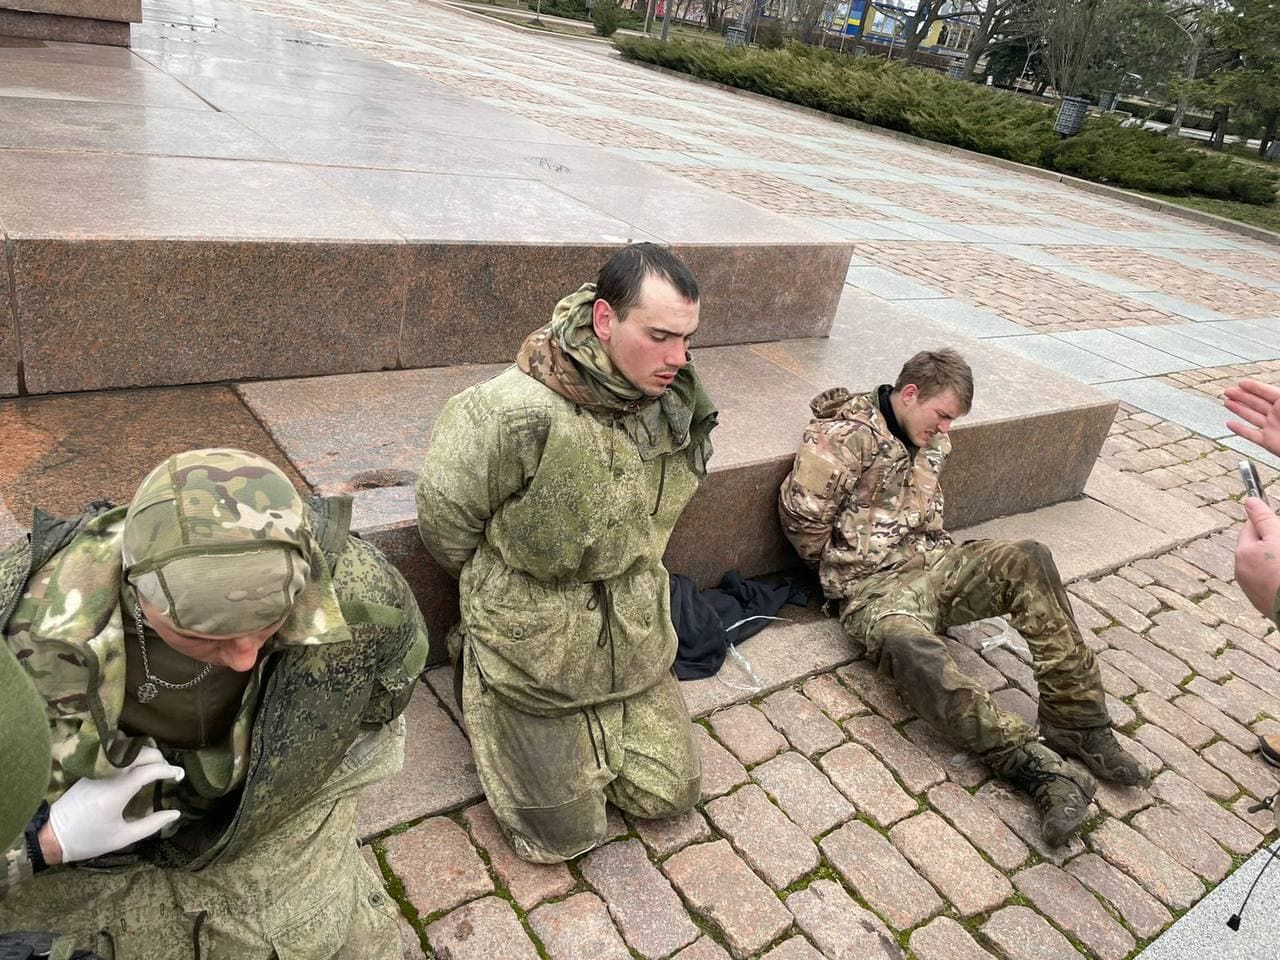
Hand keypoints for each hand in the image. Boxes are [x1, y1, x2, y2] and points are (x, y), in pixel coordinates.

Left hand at [46, 746, 183, 863]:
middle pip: (139, 753)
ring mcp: (97, 771)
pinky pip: (115, 755)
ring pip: (127, 750)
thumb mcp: (122, 838)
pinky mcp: (91, 772)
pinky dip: (131, 756)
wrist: (51, 836)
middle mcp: (107, 776)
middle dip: (159, 759)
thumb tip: (175, 814)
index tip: (179, 776)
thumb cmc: (89, 840)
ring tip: (154, 768)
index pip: (148, 771)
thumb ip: (151, 825)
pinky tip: (136, 768)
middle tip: (168, 771)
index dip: (168, 770)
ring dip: (145, 754)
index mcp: (116, 793)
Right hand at [1224, 379, 1279, 456]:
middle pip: (1256, 403)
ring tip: (1227, 402)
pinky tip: (1230, 424)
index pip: (1266, 392)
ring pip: (1251, 416)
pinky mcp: (1268, 442)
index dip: (1253, 387)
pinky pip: (1250, 435)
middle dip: (1241, 396)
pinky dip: (1239, 430)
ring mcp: (1272, 428)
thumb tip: (1278, 390)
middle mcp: (1278, 415)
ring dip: (1238, 409)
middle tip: (1229, 391)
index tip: (1241, 382)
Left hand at [1235, 497, 1279, 620]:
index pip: (1251, 527)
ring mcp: (1251, 588)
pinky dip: (1275, 575)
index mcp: (1243, 553)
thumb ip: (1265, 520)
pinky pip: (1267, 580)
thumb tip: (1249, 500)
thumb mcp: (1278, 539)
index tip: (1278, 525)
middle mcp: (1241, 570)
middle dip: (1271, 541)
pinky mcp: (1261, 601)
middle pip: (1256, 546)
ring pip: (1262, 563)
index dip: (1268, 523)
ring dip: (1274, 559)